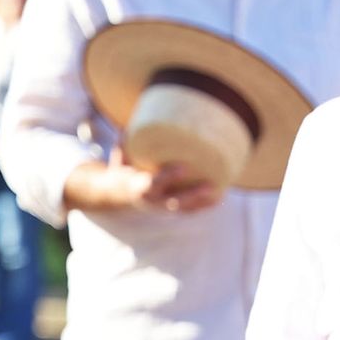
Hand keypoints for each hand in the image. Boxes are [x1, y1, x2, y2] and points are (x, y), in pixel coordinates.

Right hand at [64, 147, 220, 213]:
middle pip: (175, 202)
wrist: (120, 193)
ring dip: (202, 203)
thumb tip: (127, 128)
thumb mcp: (119, 158)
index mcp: (139, 188)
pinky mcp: (170, 209)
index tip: (184, 167)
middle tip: (209, 186)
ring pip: (184, 208)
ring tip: (219, 194)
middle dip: (192, 195)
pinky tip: (218, 198)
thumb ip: (123, 145)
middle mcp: (153, 201)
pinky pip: (189, 210)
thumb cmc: (124, 168)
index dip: (169, 177)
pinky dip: (203, 206)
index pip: (155, 184)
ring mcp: (163, 207)